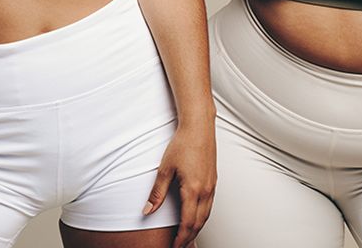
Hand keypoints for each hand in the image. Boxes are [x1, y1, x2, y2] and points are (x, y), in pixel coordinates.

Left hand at [144, 124, 216, 247]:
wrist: (199, 127)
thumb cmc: (183, 143)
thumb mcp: (165, 168)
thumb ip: (157, 192)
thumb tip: (147, 210)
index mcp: (193, 190)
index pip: (187, 224)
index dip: (180, 239)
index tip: (173, 247)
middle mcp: (205, 191)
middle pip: (199, 224)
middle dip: (189, 238)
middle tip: (179, 246)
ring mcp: (212, 186)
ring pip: (206, 216)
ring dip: (197, 229)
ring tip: (187, 236)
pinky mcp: (213, 180)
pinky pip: (210, 206)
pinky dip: (203, 217)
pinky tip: (196, 217)